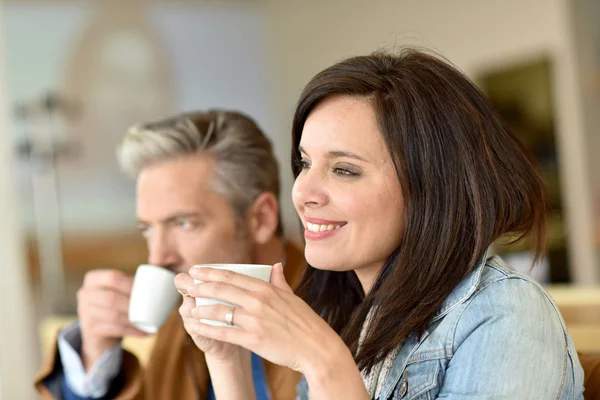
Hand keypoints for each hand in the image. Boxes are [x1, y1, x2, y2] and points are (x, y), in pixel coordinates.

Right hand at [77, 270, 147, 370]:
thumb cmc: (115, 306)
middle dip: (133, 303)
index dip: (130, 284)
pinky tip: (146, 332)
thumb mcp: (118, 291)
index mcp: (93, 279)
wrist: (98, 333)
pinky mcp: (89, 330)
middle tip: (151, 307)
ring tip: (151, 321)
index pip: (112, 277)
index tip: (147, 291)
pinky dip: (133, 331)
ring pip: (113, 315)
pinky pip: (114, 329)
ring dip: (135, 319)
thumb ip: (132, 284)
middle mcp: (84, 294)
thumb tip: (161, 281)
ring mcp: (84, 313)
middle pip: (111, 297)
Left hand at [184, 263, 347, 373]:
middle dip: (201, 286)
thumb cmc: (306, 323)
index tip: (198, 269)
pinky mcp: (254, 340)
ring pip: (221, 311)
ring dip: (202, 309)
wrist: (317, 348)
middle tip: (186, 284)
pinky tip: (197, 328)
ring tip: (190, 308)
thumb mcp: (292, 297)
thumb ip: (279, 282)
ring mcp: (256, 321)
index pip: (233, 276)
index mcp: (267, 289)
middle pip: (223, 289)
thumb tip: (275, 265)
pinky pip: (225, 333)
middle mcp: (259, 301)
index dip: (212, 272)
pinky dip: (208, 330)